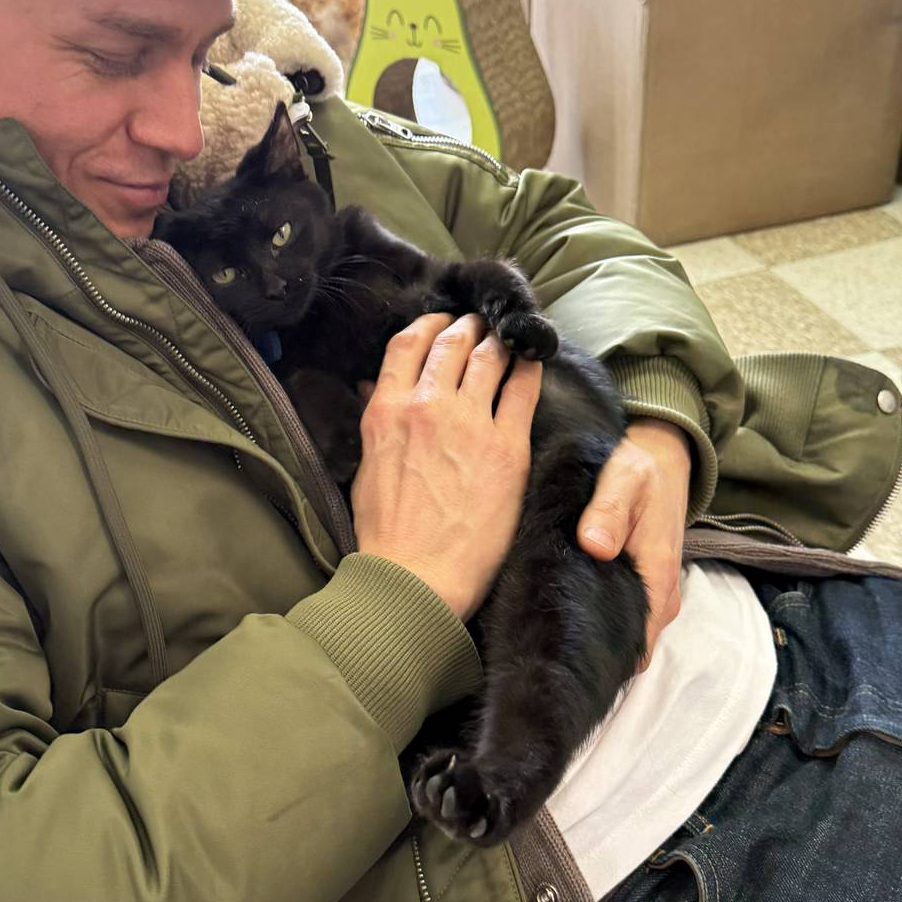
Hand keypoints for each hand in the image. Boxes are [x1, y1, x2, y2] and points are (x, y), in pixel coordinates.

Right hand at [352, 313, 542, 621]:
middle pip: (453, 341)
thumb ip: (376, 420)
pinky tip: (535, 361)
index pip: (408, 342)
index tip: (442, 323)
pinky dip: (530, 367)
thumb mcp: (366, 468)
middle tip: (481, 326)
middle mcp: (427, 405)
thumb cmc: (386, 534)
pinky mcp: (506, 446)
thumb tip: (376, 388)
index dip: (430, 324)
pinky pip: (524, 389)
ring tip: (506, 339)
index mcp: (386, 410)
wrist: (414, 578)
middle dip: (469, 326)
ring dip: (498, 340)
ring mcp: (469, 423)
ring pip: (490, 355)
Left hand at [577, 418, 691, 666]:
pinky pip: (627, 618)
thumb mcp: (623, 478)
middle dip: (593, 648)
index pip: (636, 642)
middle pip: (630, 646)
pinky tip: (571, 612)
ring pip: (628, 634)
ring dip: (597, 634)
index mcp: (657, 575)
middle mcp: (662, 596)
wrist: (662, 461)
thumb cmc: (640, 470)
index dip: (602, 654)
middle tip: (547, 642)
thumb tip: (594, 546)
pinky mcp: (646, 588)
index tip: (563, 653)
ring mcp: (656, 595)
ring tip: (554, 628)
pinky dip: (602, 618)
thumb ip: (608, 511)